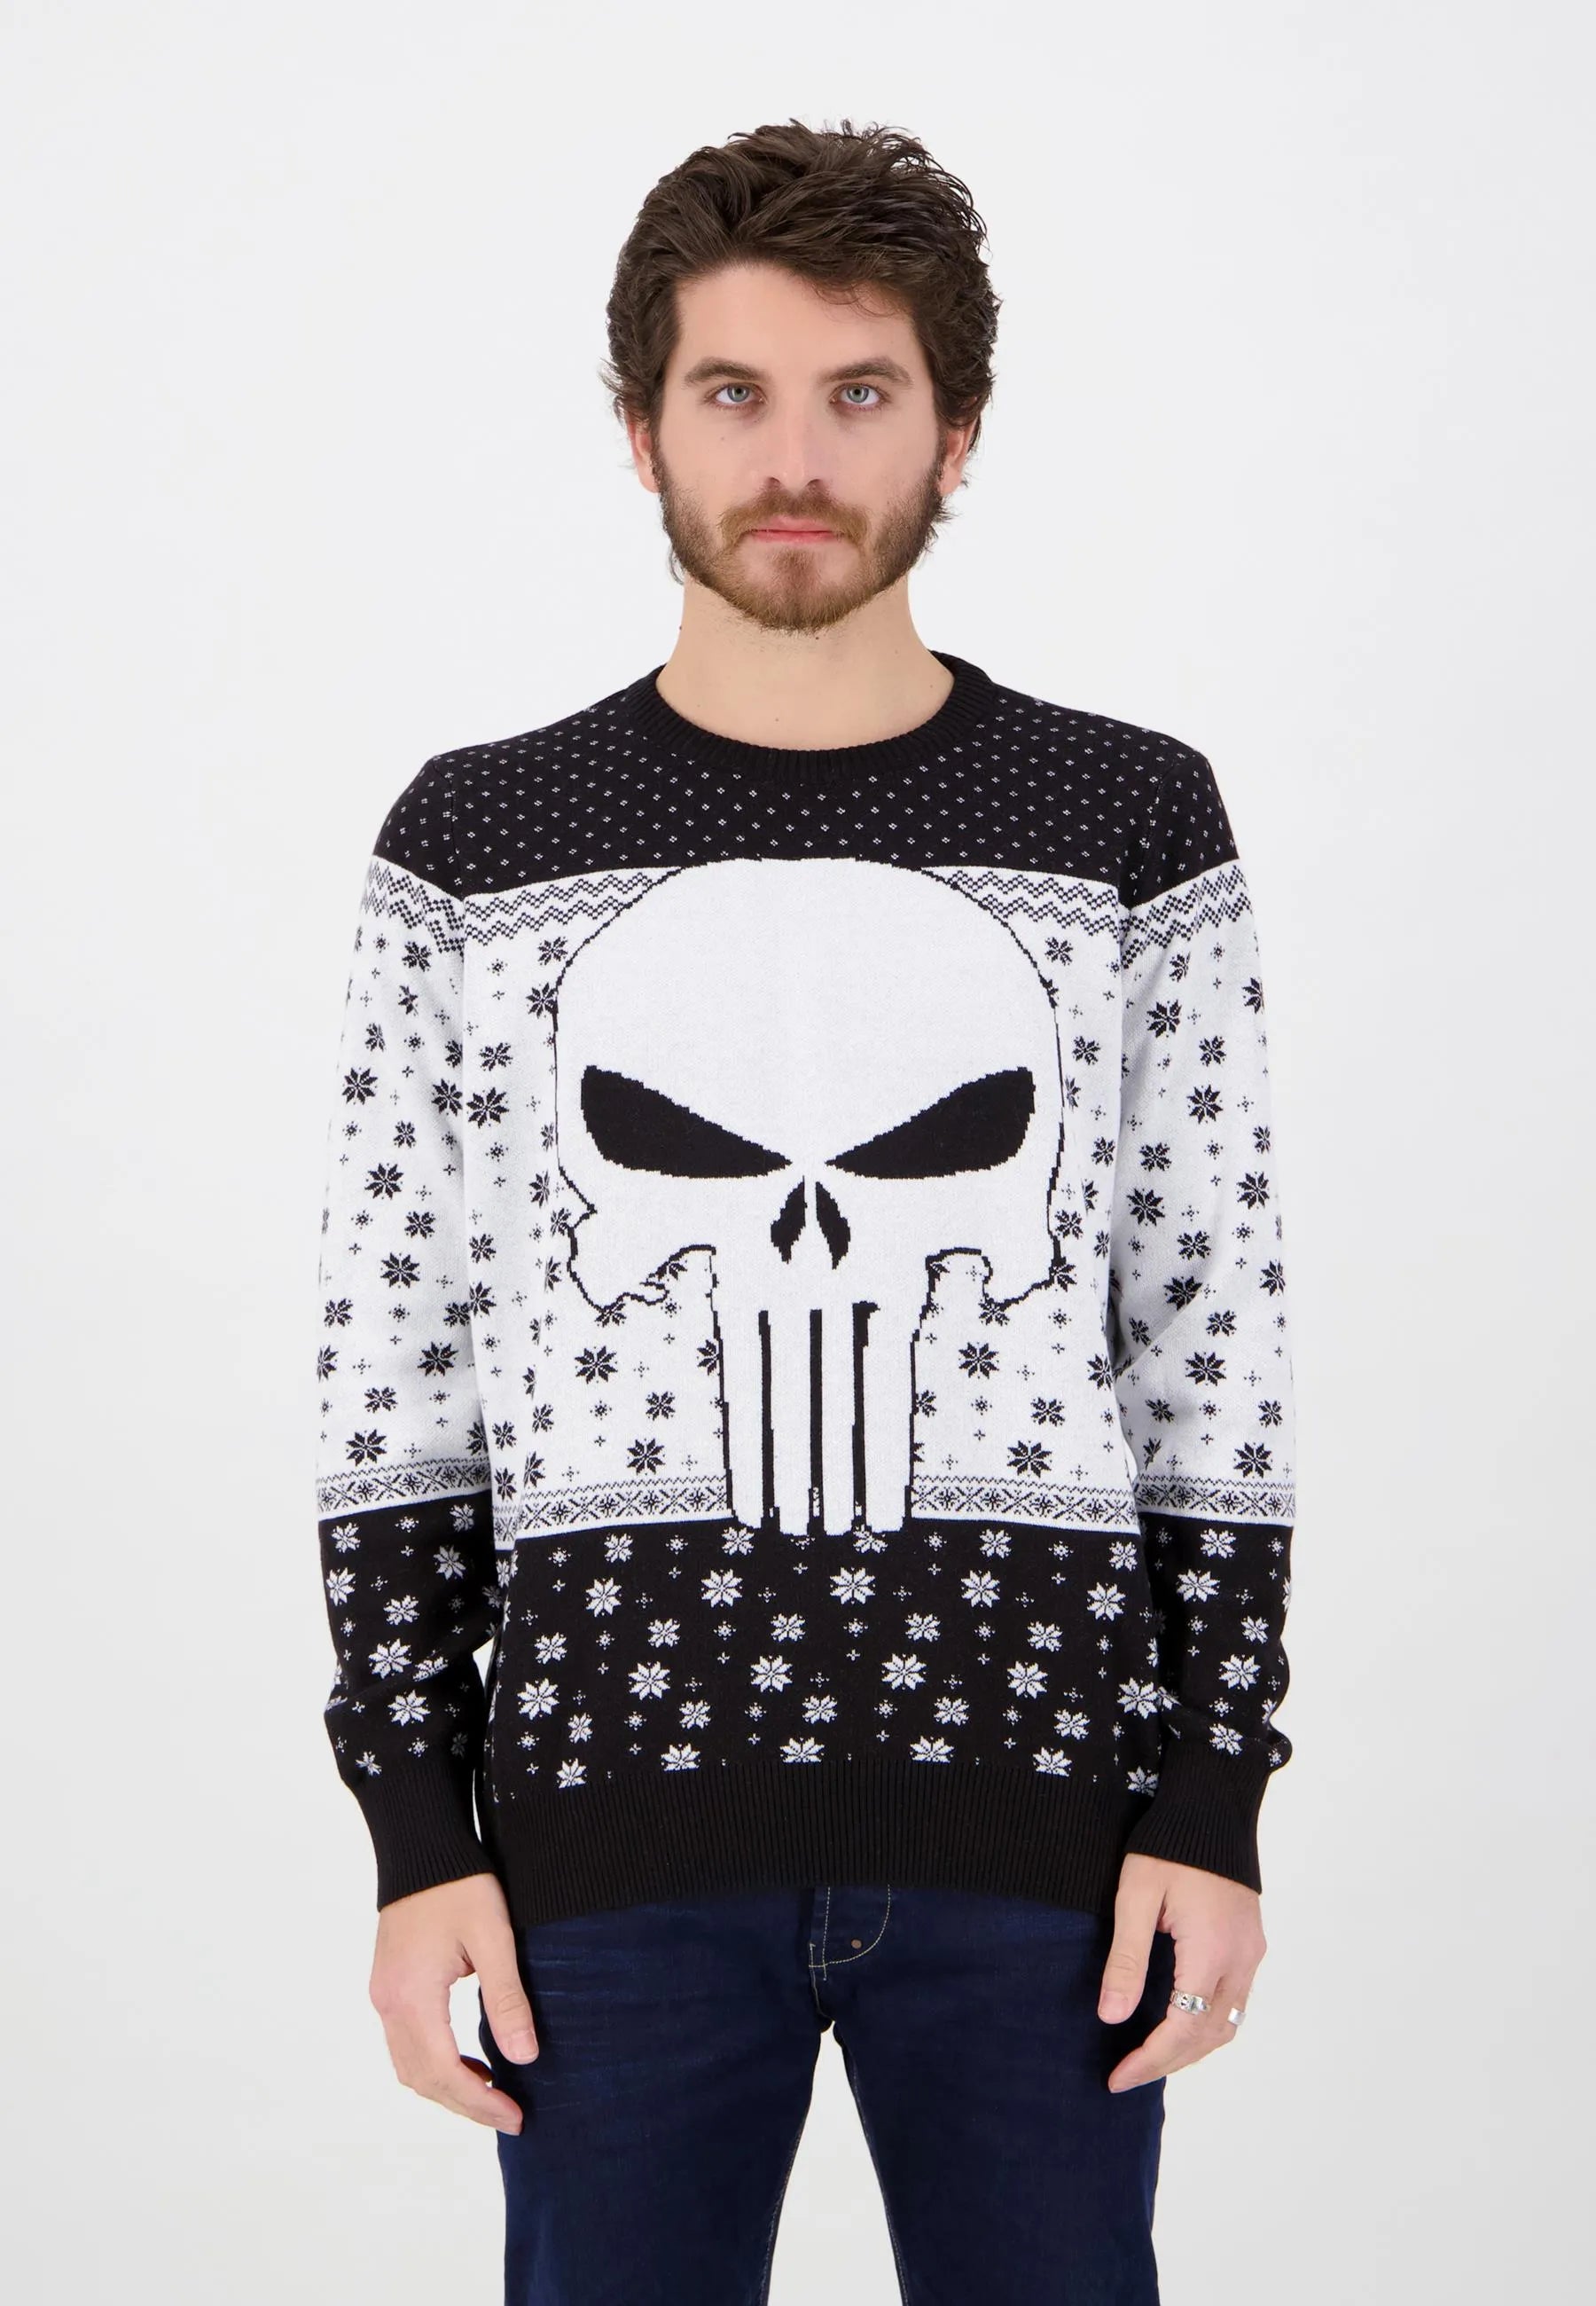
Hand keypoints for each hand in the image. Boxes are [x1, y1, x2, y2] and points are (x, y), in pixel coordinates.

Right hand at [367, 1870, 538, 2131]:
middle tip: (511, 2115)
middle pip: (422, 2078)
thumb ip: (507, 1998)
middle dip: (466, 2104)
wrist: (421, 1846)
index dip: (480, 2103)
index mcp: (412, 1996)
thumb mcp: (493, 1937)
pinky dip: (436, 2063)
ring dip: (448, 2087)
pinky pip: (406, 2043)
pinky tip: (468, 2061)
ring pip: (410, 2065)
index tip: (516, 2117)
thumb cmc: (460, 1884)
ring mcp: (384, 1994)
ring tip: (493, 2093)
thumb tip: (525, 2057)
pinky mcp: (389, 1984)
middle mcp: (388, 2003)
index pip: (444, 2072)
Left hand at [1097, 1853, 1265, 2093]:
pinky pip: (1234, 2002)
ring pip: (1227, 2024)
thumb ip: (1126, 1960)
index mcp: (1211, 1954)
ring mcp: (1251, 1953)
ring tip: (1150, 2058)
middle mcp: (1240, 1961)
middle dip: (1167, 2062)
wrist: (1211, 1807)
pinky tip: (1179, 2023)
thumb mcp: (1135, 1898)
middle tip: (1127, 2075)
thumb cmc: (1167, 1847)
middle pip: (1208, 2037)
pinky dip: (1207, 2025)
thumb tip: (1111, 2018)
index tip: (1117, 2078)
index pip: (1182, 2031)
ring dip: (1190, 2048)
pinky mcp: (1251, 1942)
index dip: (1149, 2060)